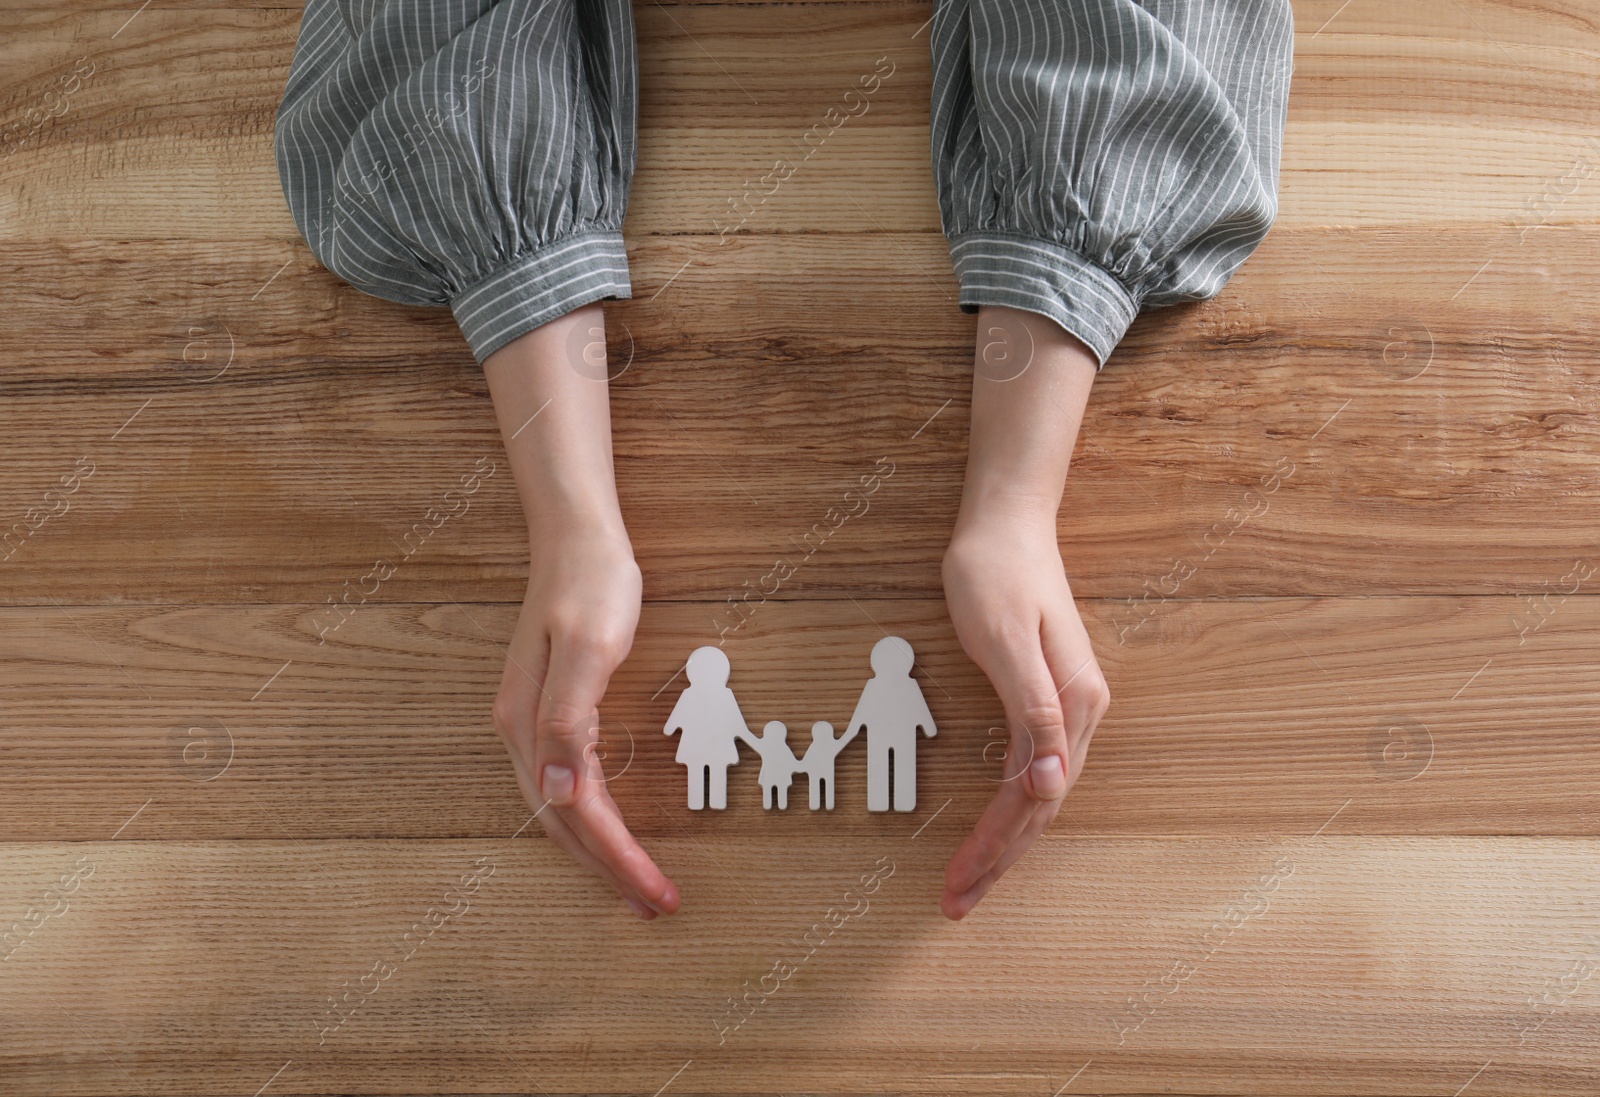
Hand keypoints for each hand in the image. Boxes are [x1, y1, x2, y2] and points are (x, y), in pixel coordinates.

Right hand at [491, 524, 680, 918]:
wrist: (577, 537)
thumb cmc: (591, 584)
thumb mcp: (587, 646)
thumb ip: (569, 718)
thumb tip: (558, 791)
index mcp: (527, 725)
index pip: (577, 814)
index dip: (616, 859)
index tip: (655, 893)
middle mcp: (520, 733)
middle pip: (565, 825)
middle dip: (609, 872)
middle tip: (656, 907)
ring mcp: (531, 724)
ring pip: (564, 811)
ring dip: (599, 854)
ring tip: (637, 886)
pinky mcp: (550, 712)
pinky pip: (568, 784)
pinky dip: (592, 820)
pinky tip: (611, 832)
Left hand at [939, 510, 1109, 919]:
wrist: (1006, 522)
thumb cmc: (996, 573)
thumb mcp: (1004, 639)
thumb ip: (1032, 711)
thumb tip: (1051, 783)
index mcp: (1074, 705)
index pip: (1034, 798)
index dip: (997, 846)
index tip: (960, 884)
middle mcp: (1081, 713)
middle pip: (1041, 807)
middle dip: (1000, 859)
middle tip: (956, 903)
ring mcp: (1069, 706)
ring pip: (1039, 793)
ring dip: (1006, 841)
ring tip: (969, 880)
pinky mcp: (1050, 696)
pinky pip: (1033, 768)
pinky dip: (1011, 806)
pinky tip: (995, 827)